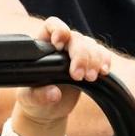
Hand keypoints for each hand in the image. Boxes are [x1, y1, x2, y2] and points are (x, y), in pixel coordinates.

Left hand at [12, 17, 108, 135]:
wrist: (47, 110)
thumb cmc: (33, 99)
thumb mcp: (29, 99)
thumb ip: (38, 95)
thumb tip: (54, 93)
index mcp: (42, 45)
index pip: (52, 25)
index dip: (58, 29)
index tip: (58, 45)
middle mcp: (61, 45)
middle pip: (76, 38)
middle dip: (80, 55)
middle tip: (78, 76)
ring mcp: (76, 53)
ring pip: (91, 45)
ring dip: (94, 60)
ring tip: (90, 78)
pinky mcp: (89, 63)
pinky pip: (102, 54)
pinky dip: (105, 61)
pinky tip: (104, 72)